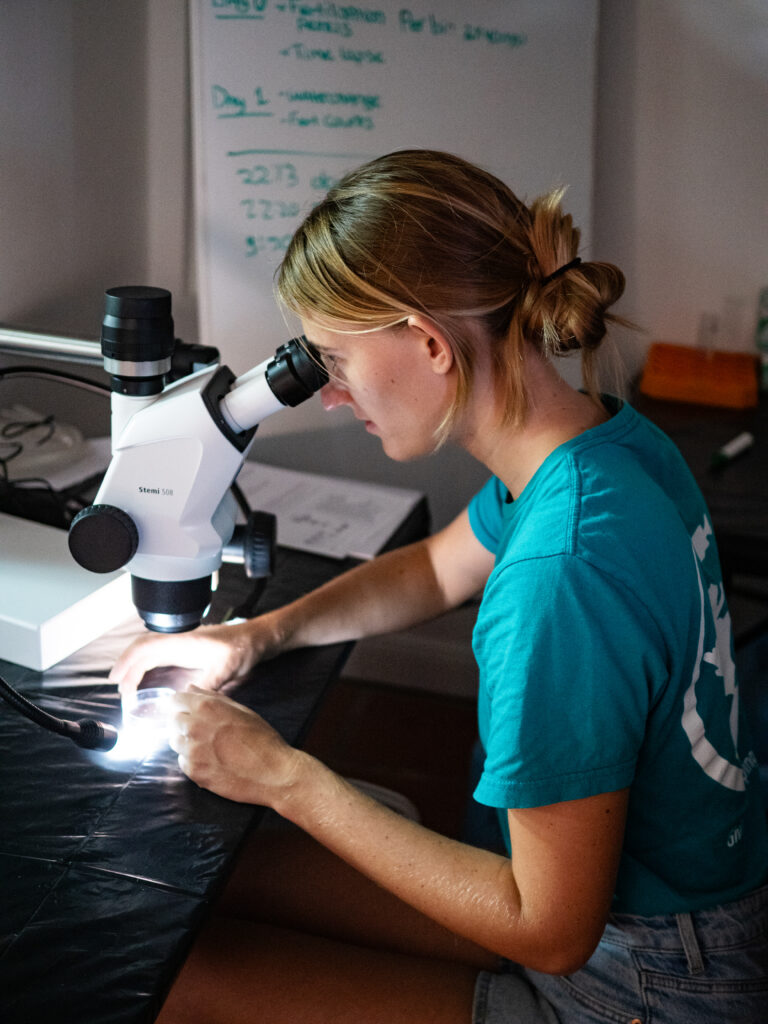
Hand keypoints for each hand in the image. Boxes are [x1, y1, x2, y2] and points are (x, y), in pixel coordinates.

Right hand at [108, 619, 263, 698]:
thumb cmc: (242, 648)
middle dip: (126, 666)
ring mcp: (181, 646)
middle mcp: (178, 642)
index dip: (128, 661)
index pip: (146, 647)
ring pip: (149, 652)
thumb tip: (190, 700)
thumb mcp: (227, 668)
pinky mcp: (185, 652)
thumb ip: (209, 683)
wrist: (254, 639)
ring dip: (135, 667)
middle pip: (142, 649)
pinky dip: (147, 668)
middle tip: (117, 687)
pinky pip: (159, 657)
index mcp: (184, 642)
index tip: (116, 678)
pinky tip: (144, 681)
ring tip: (126, 687)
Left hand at [169, 685, 303, 805]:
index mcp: (206, 707)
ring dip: (187, 742)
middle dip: (185, 722)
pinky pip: (182, 761)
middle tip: (205, 731)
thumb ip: (212, 698)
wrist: (273, 773)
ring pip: (175, 741)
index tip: (189, 710)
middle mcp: (194, 727)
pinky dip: (193, 760)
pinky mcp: (194, 772)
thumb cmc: (262, 738)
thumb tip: (190, 688)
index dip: (182, 704)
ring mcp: (192, 751)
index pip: (175, 700)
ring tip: (210, 747)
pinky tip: (212, 761)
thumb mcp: (241, 710)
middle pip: (173, 720)